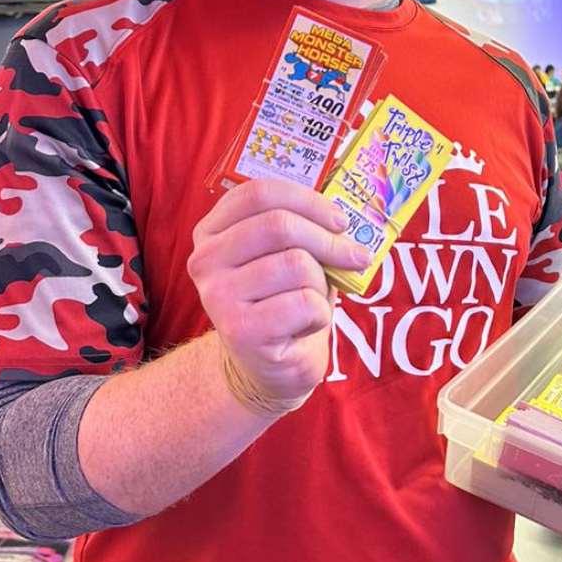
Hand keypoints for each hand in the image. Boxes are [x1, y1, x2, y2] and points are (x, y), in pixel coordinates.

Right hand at [188, 179, 371, 413]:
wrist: (268, 368)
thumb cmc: (283, 303)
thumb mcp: (289, 257)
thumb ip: (307, 230)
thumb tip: (348, 218)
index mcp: (212, 232)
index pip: (259, 193)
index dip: (308, 201)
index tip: (340, 221)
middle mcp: (205, 260)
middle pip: (279, 225)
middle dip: (329, 240)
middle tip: (356, 257)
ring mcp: (218, 296)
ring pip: (296, 264)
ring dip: (321, 284)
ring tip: (312, 301)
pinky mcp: (240, 330)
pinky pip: (303, 303)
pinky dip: (320, 314)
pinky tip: (305, 325)